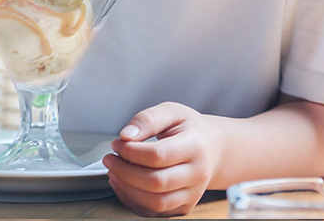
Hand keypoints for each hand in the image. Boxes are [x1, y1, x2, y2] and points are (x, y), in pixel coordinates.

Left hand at [102, 102, 223, 216]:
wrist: (212, 148)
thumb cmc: (190, 129)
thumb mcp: (172, 112)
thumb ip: (148, 119)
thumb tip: (126, 135)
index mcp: (196, 146)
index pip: (158, 155)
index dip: (131, 151)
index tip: (117, 143)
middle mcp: (198, 174)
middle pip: (155, 182)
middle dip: (124, 171)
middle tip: (110, 159)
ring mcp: (193, 193)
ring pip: (155, 202)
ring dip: (127, 189)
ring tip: (115, 172)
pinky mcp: (185, 206)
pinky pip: (155, 212)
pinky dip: (133, 201)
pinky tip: (124, 185)